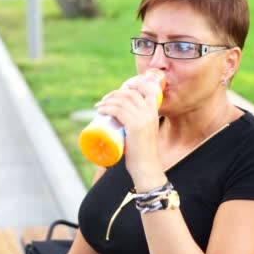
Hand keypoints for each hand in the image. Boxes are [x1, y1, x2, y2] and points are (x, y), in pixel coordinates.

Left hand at [95, 75, 166, 191]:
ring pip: (122, 101)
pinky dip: (107, 108)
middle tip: (104, 101)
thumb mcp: (144, 135)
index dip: (134, 84)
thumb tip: (122, 124)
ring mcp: (142, 119)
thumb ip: (138, 127)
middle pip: (130, 93)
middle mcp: (150, 113)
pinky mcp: (134, 126)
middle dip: (115, 93)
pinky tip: (100, 110)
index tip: (121, 89)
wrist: (147, 169)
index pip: (148, 90)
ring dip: (107, 100)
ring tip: (99, 106)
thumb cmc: (142, 156)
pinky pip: (117, 110)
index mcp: (154, 113)